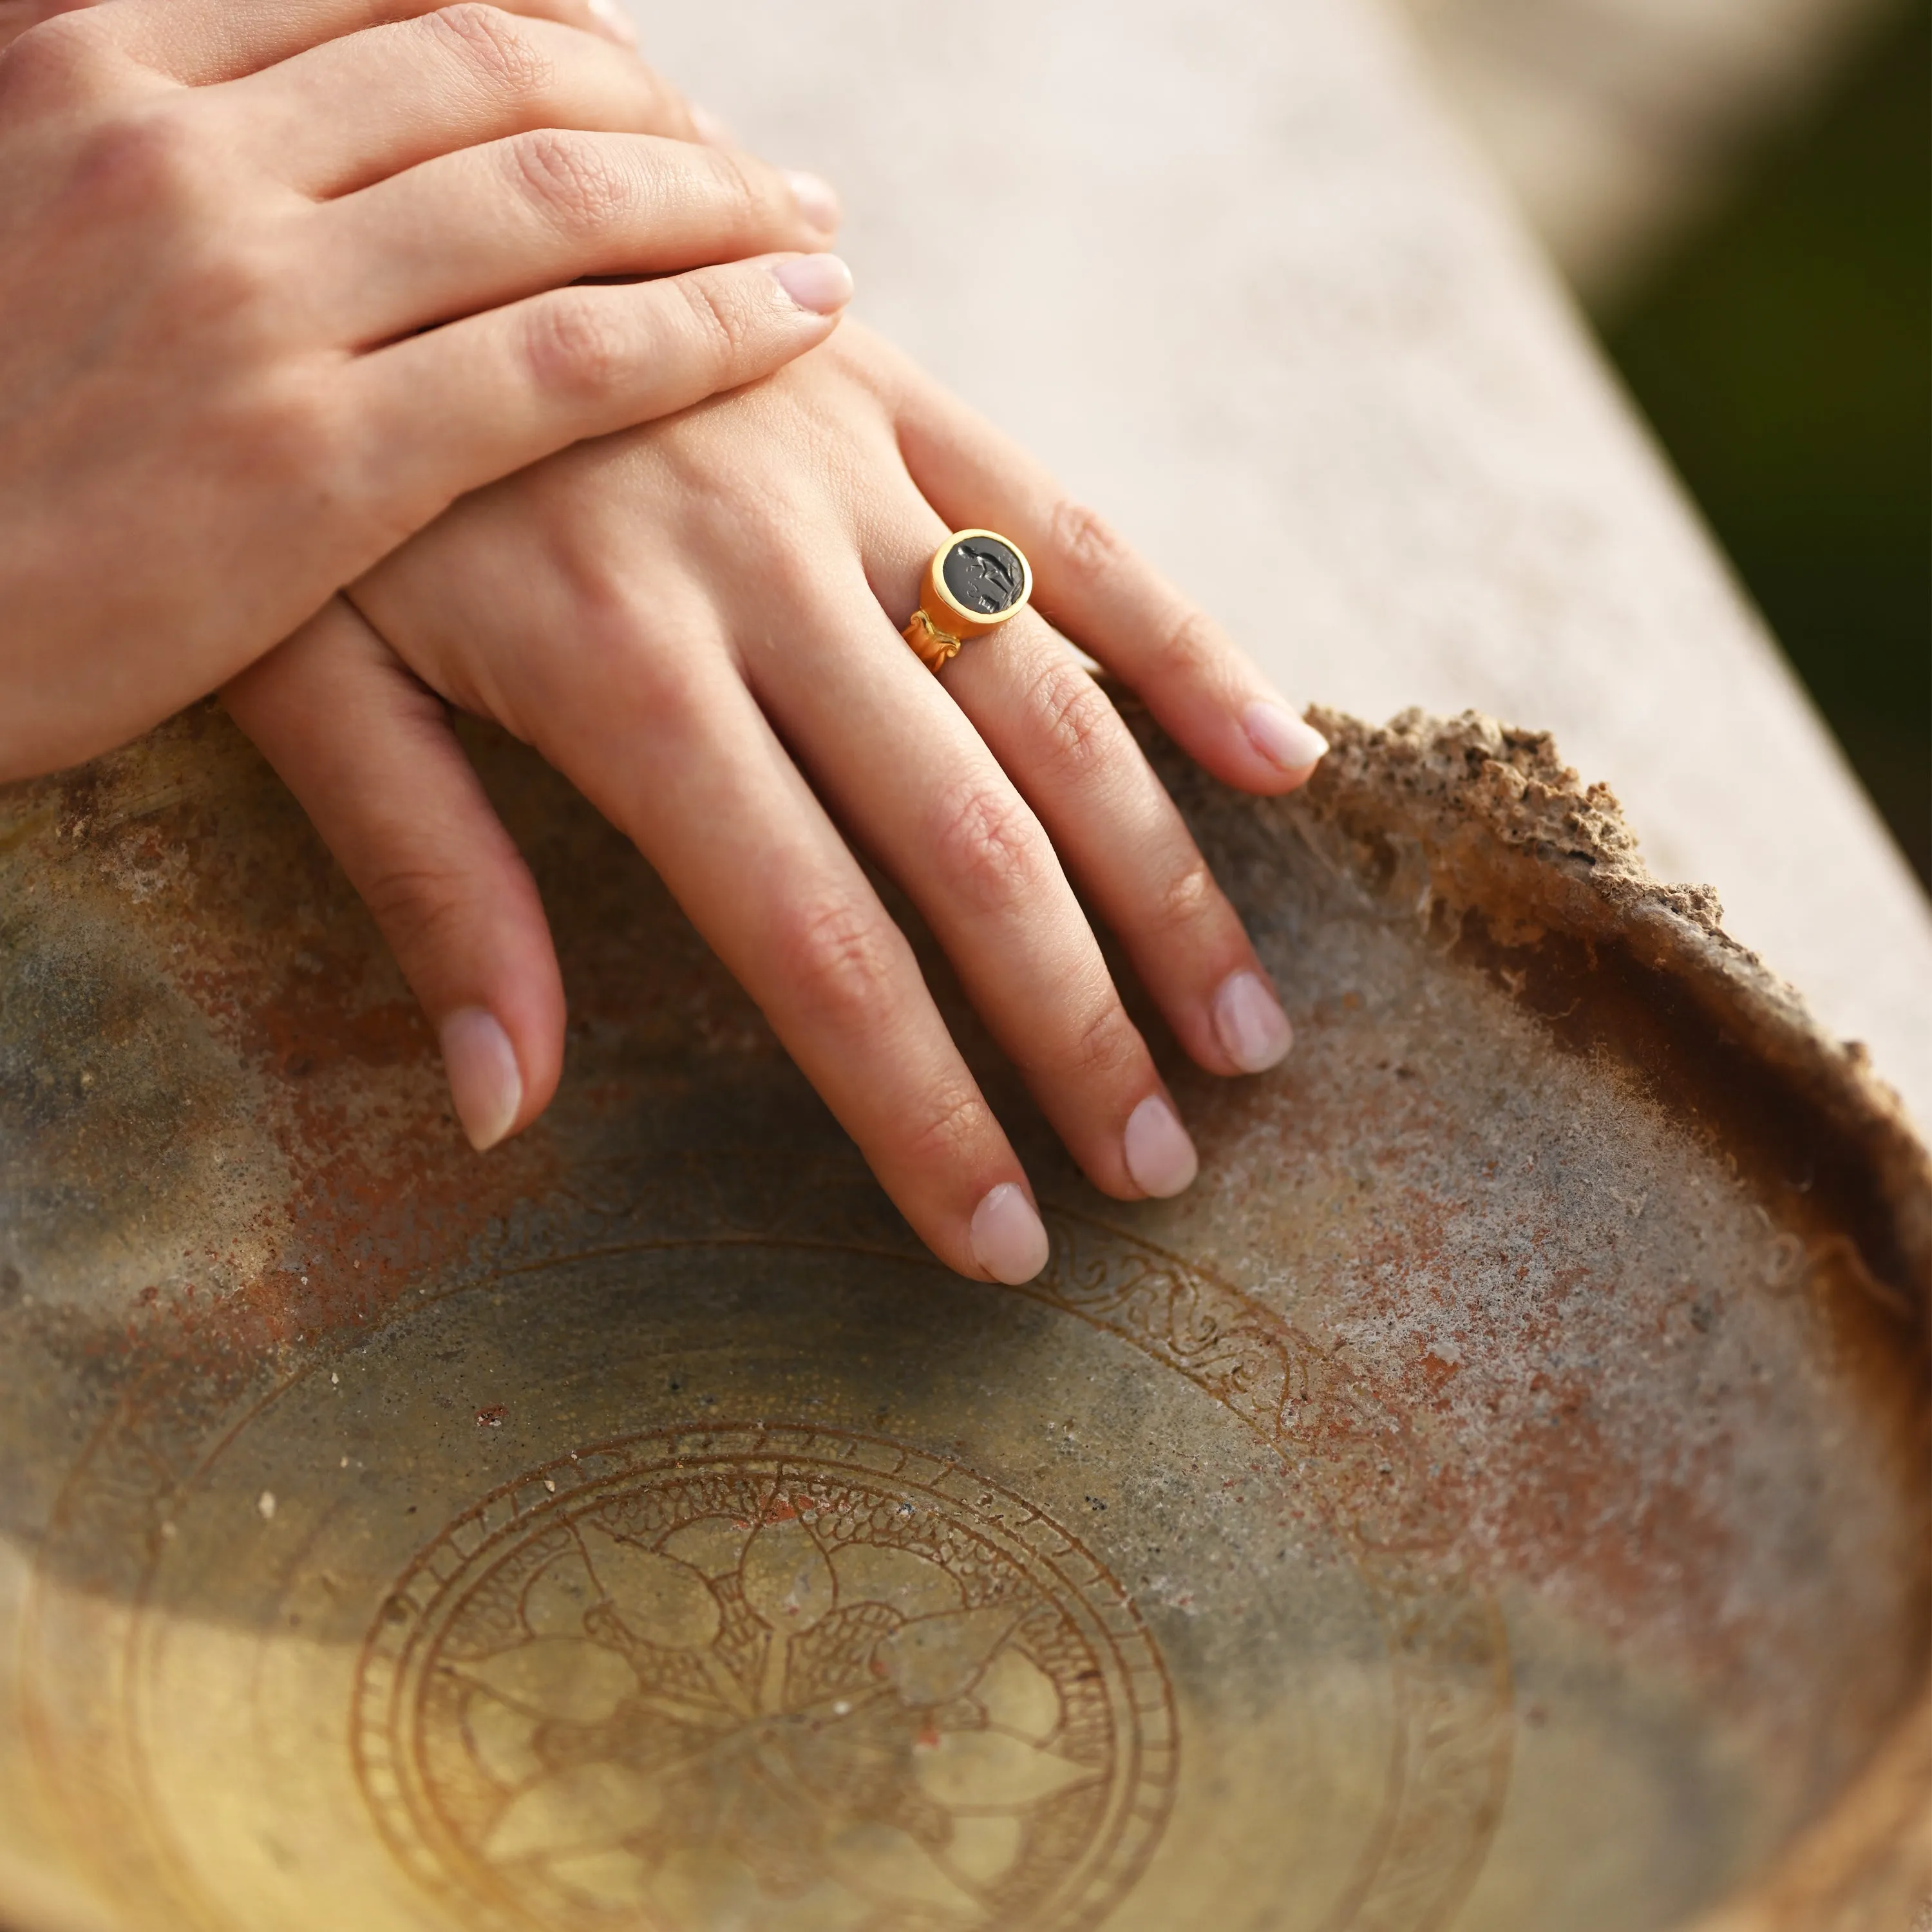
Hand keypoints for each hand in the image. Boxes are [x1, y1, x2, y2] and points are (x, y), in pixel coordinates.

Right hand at [0, 0, 846, 778]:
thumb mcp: (21, 209)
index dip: (561, 29)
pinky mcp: (312, 458)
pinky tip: (794, 323)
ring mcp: (248, 299)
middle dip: (665, 117)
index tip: (647, 87)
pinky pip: (564, 358)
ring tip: (808, 234)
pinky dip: (704, 328)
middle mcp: (177, 149)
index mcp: (95, 60)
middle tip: (763, 173)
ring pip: (557, 202)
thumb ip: (158, 126)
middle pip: (500, 72)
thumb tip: (331, 116)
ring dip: (719, 208)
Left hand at [225, 324, 1328, 1284]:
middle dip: (1076, 1030)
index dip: (922, 1110)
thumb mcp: (313, 670)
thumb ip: (425, 880)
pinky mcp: (902, 399)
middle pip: (966, 847)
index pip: (814, 942)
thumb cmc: (347, 473)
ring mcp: (854, 478)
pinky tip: (1288, 762)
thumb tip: (506, 1114)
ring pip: (1054, 707)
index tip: (1004, 1240)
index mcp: (620, 675)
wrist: (408, 199)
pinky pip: (1075, 531)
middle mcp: (767, 581)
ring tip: (1248, 1038)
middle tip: (1159, 1173)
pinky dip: (1190, 646)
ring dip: (1167, 884)